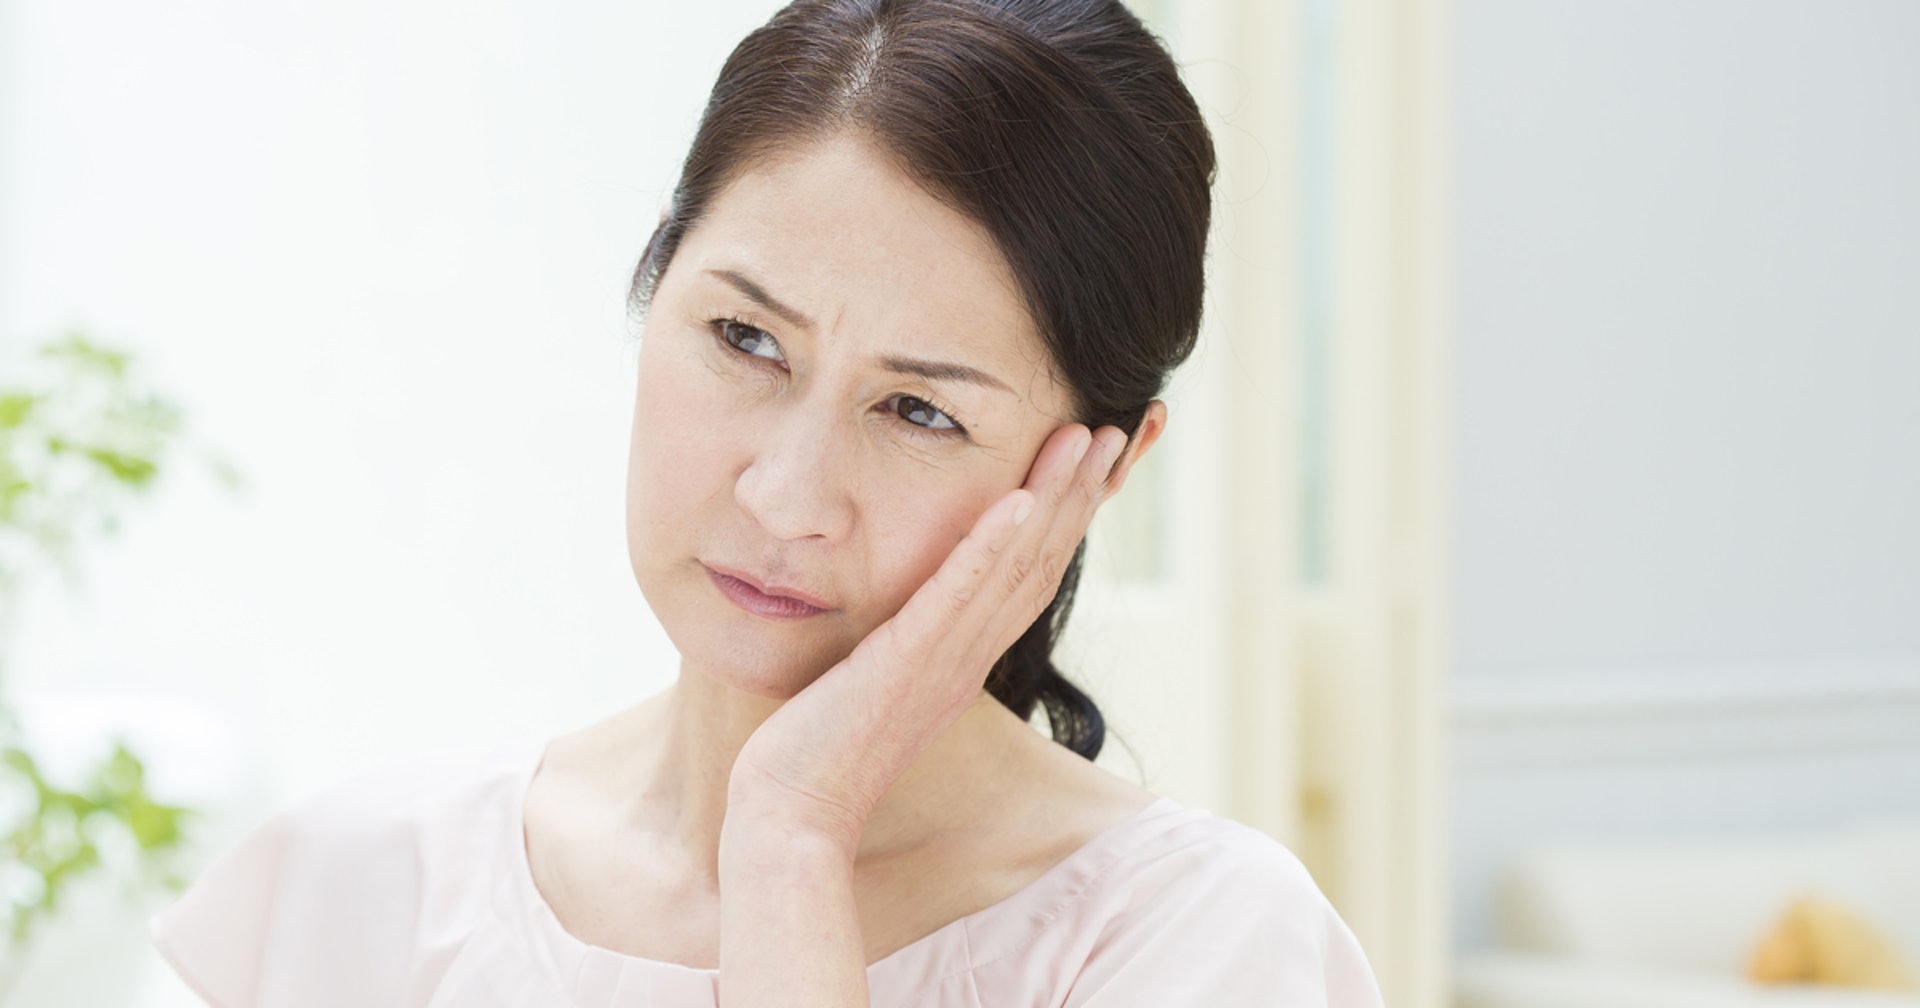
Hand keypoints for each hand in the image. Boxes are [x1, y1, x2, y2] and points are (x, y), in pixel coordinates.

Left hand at [723, 420, 1133, 849]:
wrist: (793, 815)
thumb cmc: (818, 751)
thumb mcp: (873, 679)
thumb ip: (900, 639)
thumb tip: (903, 607)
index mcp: (965, 656)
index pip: (1033, 570)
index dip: (1073, 511)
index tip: (1101, 455)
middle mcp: (969, 655)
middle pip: (1046, 560)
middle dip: (1087, 490)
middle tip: (1125, 427)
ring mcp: (944, 660)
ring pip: (1018, 567)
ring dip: (1057, 499)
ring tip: (1089, 436)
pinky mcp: (907, 663)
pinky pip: (958, 597)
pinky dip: (992, 545)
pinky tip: (1020, 497)